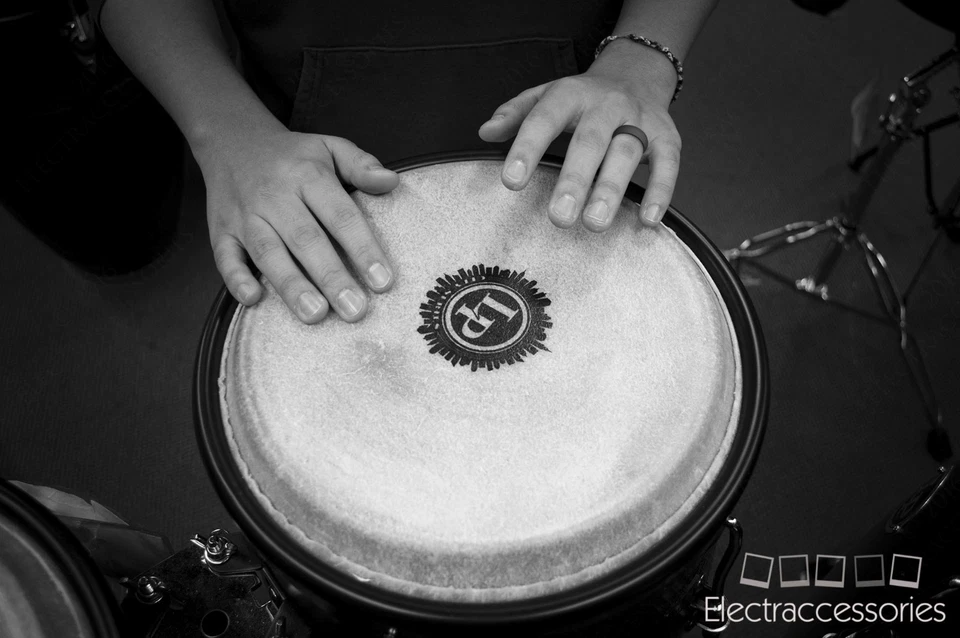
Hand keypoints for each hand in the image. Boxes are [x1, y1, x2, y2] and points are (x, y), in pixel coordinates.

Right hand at [195, 127, 398, 322]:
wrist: (232, 141)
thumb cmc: (292, 155)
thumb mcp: (329, 147)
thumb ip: (361, 165)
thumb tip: (391, 182)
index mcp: (307, 176)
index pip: (341, 216)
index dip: (363, 249)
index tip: (383, 282)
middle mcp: (275, 196)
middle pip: (306, 240)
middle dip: (331, 277)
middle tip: (355, 310)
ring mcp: (245, 215)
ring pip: (268, 252)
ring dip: (291, 285)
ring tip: (315, 315)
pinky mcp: (221, 230)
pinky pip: (224, 256)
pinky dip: (236, 278)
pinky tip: (253, 299)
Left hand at [478, 43, 680, 230]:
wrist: (637, 73)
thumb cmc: (582, 98)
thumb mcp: (545, 96)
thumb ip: (515, 113)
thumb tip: (485, 132)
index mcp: (570, 93)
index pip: (544, 118)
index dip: (527, 148)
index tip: (511, 182)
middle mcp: (607, 104)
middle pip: (591, 140)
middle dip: (575, 179)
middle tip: (559, 217)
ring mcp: (640, 119)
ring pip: (627, 152)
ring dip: (611, 189)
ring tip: (594, 224)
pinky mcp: (667, 136)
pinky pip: (668, 164)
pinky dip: (661, 192)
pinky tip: (647, 220)